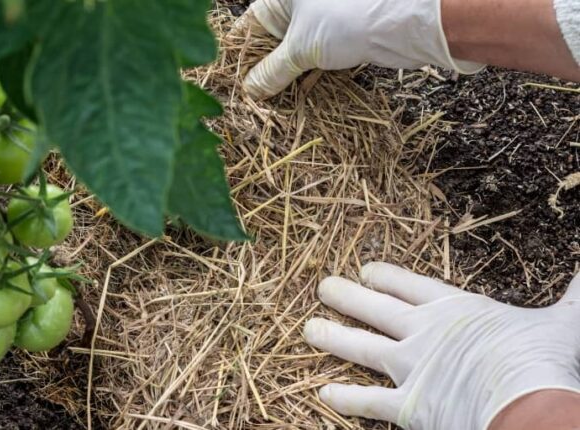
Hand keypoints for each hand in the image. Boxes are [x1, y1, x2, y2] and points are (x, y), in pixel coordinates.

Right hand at [239, 0, 483, 97]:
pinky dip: (304, 76)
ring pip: (290, 53)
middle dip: (260, 71)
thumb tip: (250, 90)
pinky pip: (312, 58)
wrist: (402, 21)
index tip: (228, 83)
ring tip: (270, 103)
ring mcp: (318, 20)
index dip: (236, 56)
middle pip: (267, 42)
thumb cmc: (346, 18)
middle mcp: (296, 5)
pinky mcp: (337, 37)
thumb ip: (271, 71)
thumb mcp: (299, 49)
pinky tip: (297, 96)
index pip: (245, 28)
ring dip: (283, 78)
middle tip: (249, 99)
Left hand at [306, 262, 579, 429]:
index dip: (387, 277)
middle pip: (376, 310)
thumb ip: (575, 293)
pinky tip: (324, 392)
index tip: (366, 269)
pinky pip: (368, 401)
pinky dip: (345, 398)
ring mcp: (412, 368)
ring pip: (361, 349)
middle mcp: (424, 334)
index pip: (411, 286)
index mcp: (455, 310)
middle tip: (323, 287)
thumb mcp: (563, 320)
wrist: (528, 404)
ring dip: (333, 338)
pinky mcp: (408, 406)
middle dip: (348, 297)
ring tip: (308, 329)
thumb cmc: (543, 360)